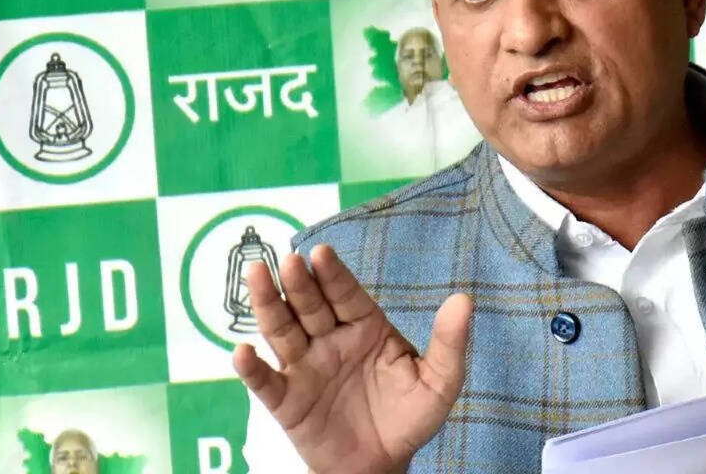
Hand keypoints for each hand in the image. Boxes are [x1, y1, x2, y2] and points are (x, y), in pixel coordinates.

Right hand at [233, 244, 472, 473]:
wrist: (383, 465)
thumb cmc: (410, 417)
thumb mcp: (439, 381)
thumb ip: (450, 342)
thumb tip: (464, 299)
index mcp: (365, 328)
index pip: (346, 294)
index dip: (333, 274)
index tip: (321, 252)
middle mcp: (331, 340)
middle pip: (310, 305)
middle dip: (299, 282)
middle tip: (287, 261)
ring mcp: (306, 368)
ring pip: (282, 331)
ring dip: (268, 305)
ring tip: (257, 276)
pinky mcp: (287, 401)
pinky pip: (266, 382)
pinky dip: (252, 368)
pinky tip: (241, 352)